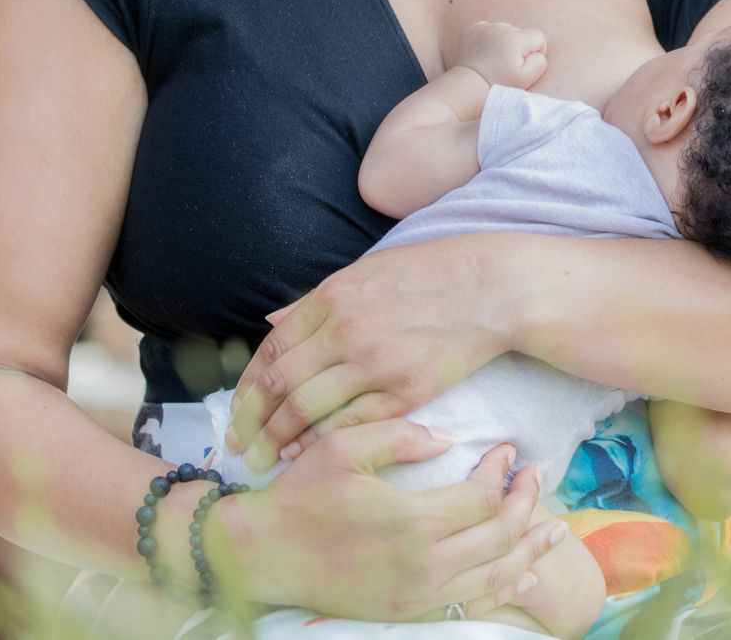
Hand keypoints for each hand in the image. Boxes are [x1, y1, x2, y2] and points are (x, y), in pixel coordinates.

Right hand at [207, 420, 570, 617]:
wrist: (262, 554)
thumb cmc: (301, 495)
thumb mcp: (343, 446)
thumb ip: (400, 435)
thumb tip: (450, 437)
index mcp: (412, 520)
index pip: (482, 497)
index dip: (502, 472)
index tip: (508, 449)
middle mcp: (424, 564)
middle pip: (500, 535)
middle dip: (526, 503)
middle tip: (536, 475)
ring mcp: (418, 594)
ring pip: (495, 575)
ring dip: (529, 549)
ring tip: (554, 528)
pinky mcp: (408, 611)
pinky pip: (471, 605)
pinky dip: (504, 589)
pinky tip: (522, 573)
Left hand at [227, 233, 534, 462]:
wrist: (493, 287)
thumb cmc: (432, 273)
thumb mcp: (367, 270)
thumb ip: (316, 301)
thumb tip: (271, 322)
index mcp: (333, 296)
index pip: (272, 348)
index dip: (248, 385)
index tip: (237, 410)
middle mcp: (346, 330)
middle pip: (280, 384)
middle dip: (251, 422)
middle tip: (238, 447)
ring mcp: (375, 363)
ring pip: (307, 410)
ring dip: (277, 440)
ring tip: (263, 460)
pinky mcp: (405, 391)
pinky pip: (350, 425)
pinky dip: (321, 443)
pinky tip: (308, 455)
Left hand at [455, 21, 547, 89]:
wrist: (469, 86)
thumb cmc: (498, 84)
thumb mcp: (526, 79)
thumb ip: (539, 62)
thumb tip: (538, 52)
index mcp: (514, 40)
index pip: (538, 36)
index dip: (536, 51)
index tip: (524, 63)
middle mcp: (499, 29)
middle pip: (520, 32)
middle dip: (518, 47)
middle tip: (506, 64)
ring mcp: (484, 27)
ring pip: (505, 30)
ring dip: (504, 41)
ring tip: (495, 59)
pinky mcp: (472, 29)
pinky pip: (490, 28)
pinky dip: (490, 38)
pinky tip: (486, 52)